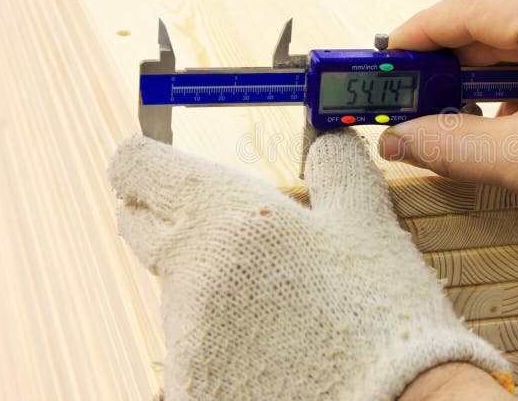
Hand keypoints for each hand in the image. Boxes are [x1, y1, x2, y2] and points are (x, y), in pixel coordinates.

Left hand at [108, 130, 509, 399]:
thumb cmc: (382, 315)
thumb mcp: (368, 225)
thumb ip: (337, 170)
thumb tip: (327, 142)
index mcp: (225, 221)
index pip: (136, 168)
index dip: (150, 161)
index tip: (167, 164)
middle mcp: (189, 278)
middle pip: (143, 226)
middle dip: (178, 217)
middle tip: (233, 227)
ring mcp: (184, 341)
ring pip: (172, 288)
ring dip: (208, 282)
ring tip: (274, 300)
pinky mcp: (190, 388)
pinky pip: (190, 345)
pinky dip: (219, 337)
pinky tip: (271, 346)